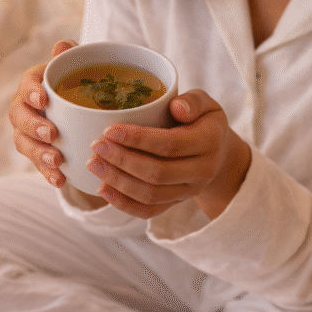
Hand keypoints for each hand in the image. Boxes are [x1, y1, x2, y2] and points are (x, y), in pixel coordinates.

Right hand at [8, 40, 95, 193]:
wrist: (83, 110)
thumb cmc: (78, 84)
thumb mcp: (78, 69)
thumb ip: (70, 57)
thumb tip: (61, 46)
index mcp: (33, 85)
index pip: (25, 86)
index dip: (31, 92)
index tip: (43, 99)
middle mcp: (25, 108)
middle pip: (18, 117)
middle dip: (32, 126)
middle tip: (51, 133)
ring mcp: (27, 133)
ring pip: (24, 143)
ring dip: (38, 153)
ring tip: (57, 160)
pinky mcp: (37, 153)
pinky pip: (38, 165)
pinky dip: (47, 173)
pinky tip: (60, 180)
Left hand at [86, 90, 251, 219]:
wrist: (218, 153)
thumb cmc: (204, 121)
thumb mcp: (206, 103)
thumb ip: (193, 101)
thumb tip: (176, 108)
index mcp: (209, 142)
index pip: (169, 144)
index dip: (137, 139)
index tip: (110, 130)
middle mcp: (202, 171)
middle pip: (157, 173)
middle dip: (122, 160)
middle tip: (96, 146)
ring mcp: (189, 191)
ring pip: (150, 194)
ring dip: (118, 181)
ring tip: (94, 164)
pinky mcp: (176, 203)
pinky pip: (149, 211)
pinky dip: (124, 204)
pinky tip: (103, 189)